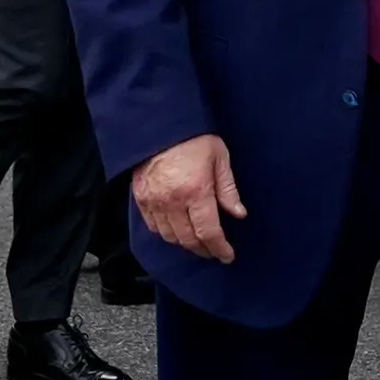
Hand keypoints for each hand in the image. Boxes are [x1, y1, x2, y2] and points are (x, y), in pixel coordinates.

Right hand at [137, 133, 245, 261]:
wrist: (160, 124)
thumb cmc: (194, 138)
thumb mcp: (219, 158)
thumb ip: (228, 189)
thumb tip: (238, 214)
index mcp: (195, 191)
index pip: (208, 232)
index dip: (219, 248)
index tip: (227, 256)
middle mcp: (172, 201)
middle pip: (188, 240)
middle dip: (204, 250)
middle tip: (215, 251)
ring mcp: (154, 201)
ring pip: (170, 237)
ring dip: (185, 244)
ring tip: (198, 242)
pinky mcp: (141, 198)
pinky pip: (153, 226)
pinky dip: (166, 233)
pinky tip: (177, 230)